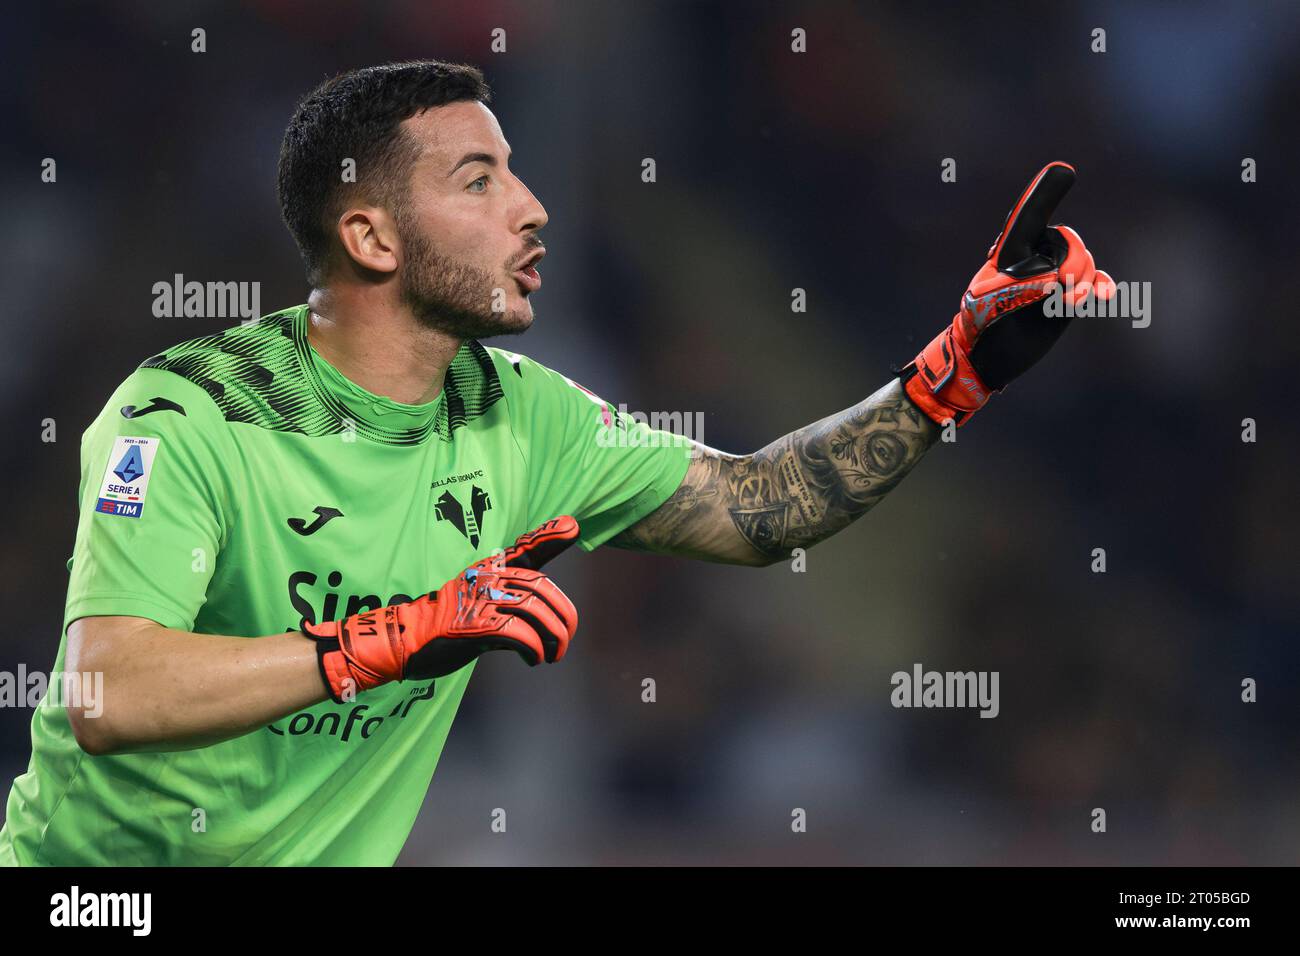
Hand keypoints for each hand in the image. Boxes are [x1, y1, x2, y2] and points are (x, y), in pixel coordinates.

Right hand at [303, 516, 580, 700]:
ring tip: (554, 655)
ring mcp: (480, 602)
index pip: (525, 550)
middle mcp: (487, 580)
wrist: (407, 641)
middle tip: (566, 638)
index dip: (549, 537)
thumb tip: (544, 619)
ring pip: (534, 612)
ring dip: (553, 638)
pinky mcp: (474, 626)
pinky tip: (535, 659)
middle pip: (541, 589)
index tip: (571, 526)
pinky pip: (518, 634)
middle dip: (564, 616)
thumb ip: (512, 604)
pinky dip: (534, 649)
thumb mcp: (482, 606)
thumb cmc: (448, 624)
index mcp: (489, 571)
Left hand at [900, 162, 1113, 426]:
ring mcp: (1054, 276)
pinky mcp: (1067, 296)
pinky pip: (1094, 282)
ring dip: (1084, 280)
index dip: (1044, 193)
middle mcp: (1035, 258)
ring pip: (1084, 262)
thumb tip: (1059, 281)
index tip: (1064, 170)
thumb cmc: (980, 325)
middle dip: (1073, 262)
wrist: (987, 356)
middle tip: (1062, 288)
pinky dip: (1101, 286)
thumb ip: (1026, 285)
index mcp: (1011, 251)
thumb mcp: (993, 301)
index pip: (1028, 218)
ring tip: (1068, 303)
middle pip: (1069, 242)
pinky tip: (1106, 296)